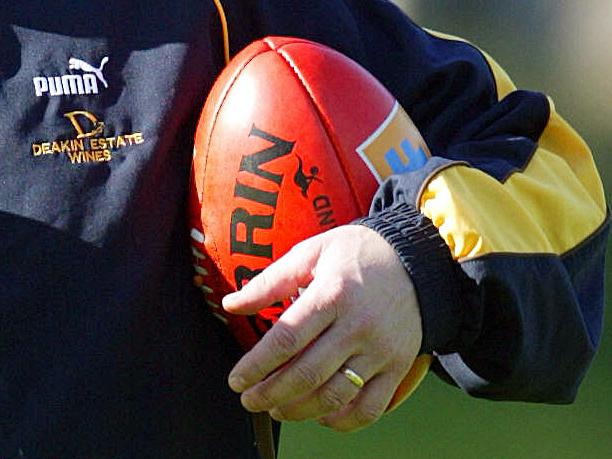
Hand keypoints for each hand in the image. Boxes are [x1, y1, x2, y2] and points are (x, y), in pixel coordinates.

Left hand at [222, 224, 421, 431]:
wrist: (416, 260)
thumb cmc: (357, 254)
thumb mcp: (312, 253)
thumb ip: (270, 282)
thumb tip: (231, 304)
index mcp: (332, 294)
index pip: (286, 340)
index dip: (255, 366)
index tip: (236, 380)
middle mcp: (358, 325)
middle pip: (307, 374)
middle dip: (269, 394)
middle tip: (250, 400)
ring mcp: (381, 350)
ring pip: (335, 396)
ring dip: (299, 411)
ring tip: (279, 409)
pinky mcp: (398, 366)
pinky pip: (370, 407)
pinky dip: (342, 421)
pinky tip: (321, 414)